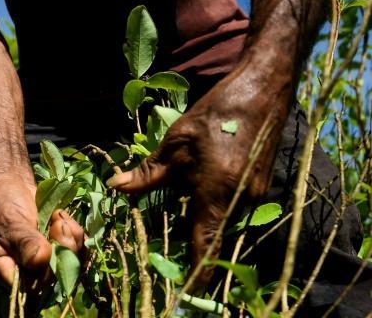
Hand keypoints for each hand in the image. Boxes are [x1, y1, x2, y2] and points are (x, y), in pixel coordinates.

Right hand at [0, 178, 84, 286]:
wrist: (13, 184)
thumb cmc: (3, 202)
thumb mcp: (10, 221)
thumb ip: (24, 241)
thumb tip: (40, 261)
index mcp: (4, 268)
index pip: (28, 287)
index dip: (43, 273)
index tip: (46, 247)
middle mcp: (25, 269)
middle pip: (53, 276)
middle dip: (61, 250)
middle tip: (57, 225)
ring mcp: (45, 258)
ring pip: (69, 262)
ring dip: (70, 239)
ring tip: (58, 218)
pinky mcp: (59, 246)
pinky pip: (76, 247)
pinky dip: (75, 232)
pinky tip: (62, 216)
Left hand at [108, 64, 289, 285]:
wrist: (262, 90)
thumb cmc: (216, 113)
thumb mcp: (176, 142)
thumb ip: (149, 173)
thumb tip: (117, 187)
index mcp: (217, 193)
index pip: (206, 243)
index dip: (197, 270)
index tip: (186, 290)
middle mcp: (241, 200)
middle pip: (212, 231)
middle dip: (192, 237)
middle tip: (170, 234)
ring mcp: (255, 193)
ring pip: (223, 216)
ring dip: (203, 214)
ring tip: (185, 198)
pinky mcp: (260, 183)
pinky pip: (233, 203)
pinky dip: (216, 201)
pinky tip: (202, 180)